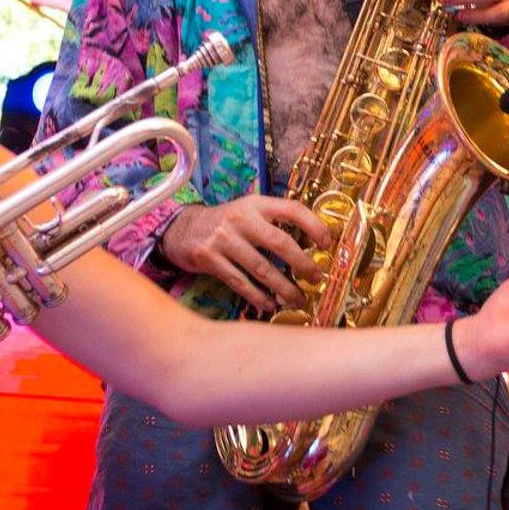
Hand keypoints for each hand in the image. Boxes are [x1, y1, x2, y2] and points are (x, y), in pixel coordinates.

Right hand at [161, 195, 333, 312]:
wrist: (181, 228)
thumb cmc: (225, 223)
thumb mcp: (248, 211)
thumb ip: (273, 221)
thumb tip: (311, 243)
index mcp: (256, 204)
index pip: (292, 209)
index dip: (314, 225)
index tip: (327, 243)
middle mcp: (240, 219)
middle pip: (280, 243)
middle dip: (302, 264)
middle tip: (316, 278)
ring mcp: (223, 239)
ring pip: (261, 269)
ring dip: (283, 288)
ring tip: (297, 299)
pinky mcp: (209, 259)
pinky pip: (239, 282)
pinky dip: (257, 297)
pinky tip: (270, 305)